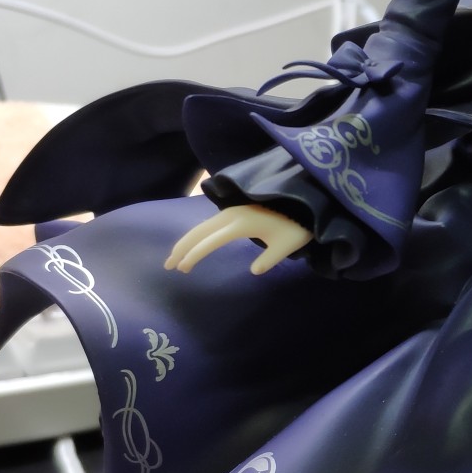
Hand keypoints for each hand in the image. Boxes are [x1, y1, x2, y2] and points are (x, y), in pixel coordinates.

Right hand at [165, 205, 311, 275]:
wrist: (303, 202)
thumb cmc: (295, 226)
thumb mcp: (286, 246)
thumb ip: (268, 259)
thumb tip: (254, 271)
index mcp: (241, 224)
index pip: (211, 241)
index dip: (195, 254)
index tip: (182, 267)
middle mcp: (231, 215)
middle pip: (199, 231)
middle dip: (182, 248)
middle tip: (168, 266)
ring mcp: (231, 211)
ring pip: (202, 226)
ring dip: (187, 241)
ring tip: (174, 258)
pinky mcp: (233, 211)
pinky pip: (209, 224)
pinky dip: (197, 235)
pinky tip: (192, 244)